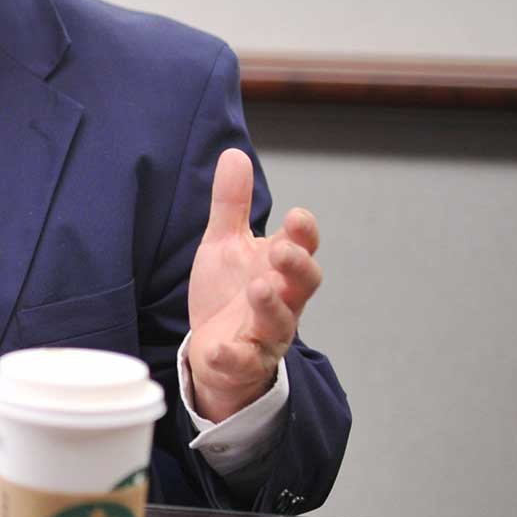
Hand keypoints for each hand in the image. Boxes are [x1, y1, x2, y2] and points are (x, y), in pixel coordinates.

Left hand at [186, 150, 322, 421]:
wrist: (212, 348)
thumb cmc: (228, 292)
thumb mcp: (225, 244)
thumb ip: (232, 204)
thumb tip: (235, 154)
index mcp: (279, 269)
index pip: (303, 249)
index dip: (304, 235)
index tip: (297, 216)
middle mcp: (282, 301)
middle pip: (303, 286)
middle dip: (297, 267)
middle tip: (282, 250)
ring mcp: (264, 334)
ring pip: (279, 323)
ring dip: (271, 306)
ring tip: (259, 287)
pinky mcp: (242, 362)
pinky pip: (241, 362)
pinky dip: (231, 357)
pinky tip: (217, 350)